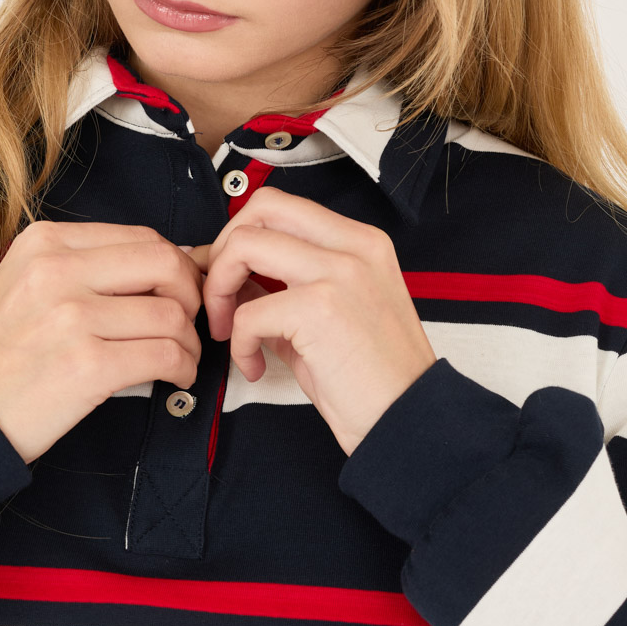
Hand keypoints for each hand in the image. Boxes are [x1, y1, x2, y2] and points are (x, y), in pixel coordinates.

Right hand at [0, 221, 203, 463]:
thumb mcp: (26, 285)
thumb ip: (90, 268)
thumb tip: (176, 260)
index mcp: (45, 242)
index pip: (142, 237)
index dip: (176, 266)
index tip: (182, 292)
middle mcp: (57, 270)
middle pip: (165, 265)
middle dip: (191, 296)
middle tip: (188, 323)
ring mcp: (71, 317)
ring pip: (172, 314)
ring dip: (189, 342)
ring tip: (180, 359)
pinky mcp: (87, 365)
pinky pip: (165, 355)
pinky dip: (183, 368)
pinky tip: (174, 378)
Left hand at [195, 187, 436, 455]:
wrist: (407, 419)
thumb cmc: (373, 378)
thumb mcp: (330, 314)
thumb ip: (283, 287)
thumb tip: (230, 278)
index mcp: (361, 242)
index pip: (282, 206)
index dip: (242, 235)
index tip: (229, 274)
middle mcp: (353, 247)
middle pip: (261, 209)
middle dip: (224, 250)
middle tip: (220, 296)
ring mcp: (339, 272)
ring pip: (245, 245)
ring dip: (219, 289)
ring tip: (228, 329)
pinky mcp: (320, 308)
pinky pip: (248, 312)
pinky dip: (238, 343)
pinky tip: (255, 366)